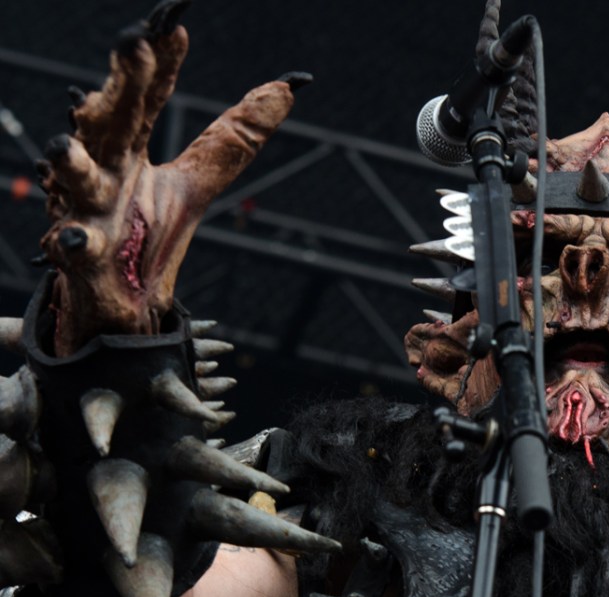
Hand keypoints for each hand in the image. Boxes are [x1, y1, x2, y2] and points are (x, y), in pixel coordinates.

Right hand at [36, 0, 307, 354]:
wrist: (121, 301)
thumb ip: (236, 136)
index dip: (158, 62)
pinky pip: (74, 251)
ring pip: (72, 179)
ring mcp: (86, 211)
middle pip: (109, 121)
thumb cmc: (148, 233)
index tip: (173, 24)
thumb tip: (289, 86)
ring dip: (69, 160)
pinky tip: (76, 239)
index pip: (146, 96)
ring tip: (64, 142)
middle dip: (118, 86)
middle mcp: (102, 169)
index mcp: (128, 146)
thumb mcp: (199, 181)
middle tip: (131, 45)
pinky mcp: (82, 259)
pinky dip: (74, 245)